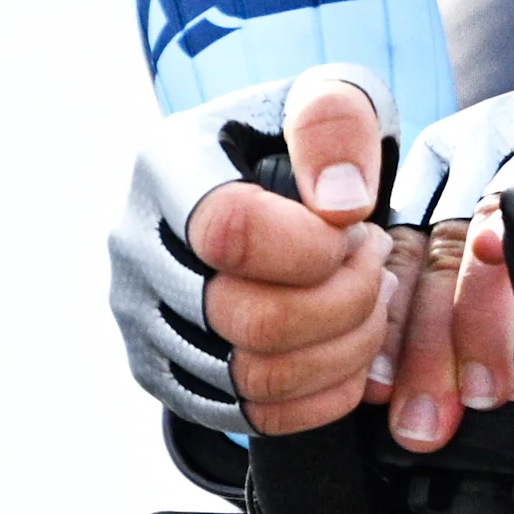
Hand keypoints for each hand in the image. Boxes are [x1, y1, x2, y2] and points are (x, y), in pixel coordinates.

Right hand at [108, 67, 400, 434]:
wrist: (255, 184)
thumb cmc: (300, 141)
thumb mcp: (330, 97)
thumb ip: (336, 122)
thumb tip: (337, 207)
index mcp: (166, 166)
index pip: (229, 231)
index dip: (312, 247)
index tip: (354, 227)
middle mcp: (136, 245)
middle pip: (249, 319)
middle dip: (346, 302)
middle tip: (377, 265)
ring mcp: (140, 317)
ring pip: (253, 379)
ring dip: (343, 350)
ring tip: (371, 302)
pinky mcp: (161, 372)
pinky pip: (248, 417)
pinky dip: (319, 396)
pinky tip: (347, 348)